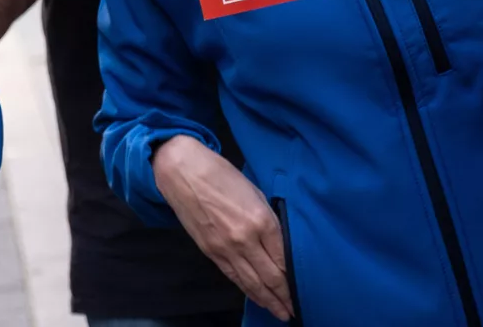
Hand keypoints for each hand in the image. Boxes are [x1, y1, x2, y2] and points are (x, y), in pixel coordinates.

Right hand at [153, 135, 293, 320]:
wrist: (181, 171)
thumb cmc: (220, 174)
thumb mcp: (255, 193)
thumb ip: (268, 221)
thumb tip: (276, 244)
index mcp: (261, 221)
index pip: (283, 260)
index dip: (293, 278)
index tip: (300, 289)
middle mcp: (245, 240)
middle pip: (270, 277)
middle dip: (283, 297)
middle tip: (293, 311)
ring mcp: (226, 248)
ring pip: (251, 282)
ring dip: (267, 300)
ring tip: (278, 312)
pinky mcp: (210, 251)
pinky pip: (232, 276)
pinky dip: (246, 290)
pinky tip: (255, 297)